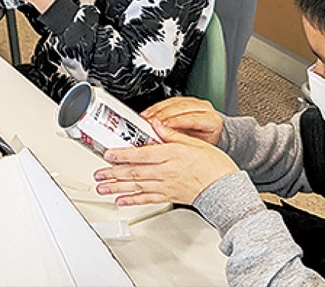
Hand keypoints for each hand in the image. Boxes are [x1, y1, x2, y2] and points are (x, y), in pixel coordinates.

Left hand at [93, 120, 238, 205]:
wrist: (226, 188)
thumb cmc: (213, 165)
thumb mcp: (193, 142)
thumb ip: (171, 134)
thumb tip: (155, 124)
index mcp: (170, 156)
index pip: (141, 154)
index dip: (122, 154)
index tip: (108, 154)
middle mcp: (165, 172)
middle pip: (134, 172)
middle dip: (113, 173)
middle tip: (98, 174)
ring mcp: (165, 186)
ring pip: (136, 186)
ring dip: (117, 188)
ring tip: (102, 188)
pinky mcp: (168, 196)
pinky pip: (147, 199)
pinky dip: (132, 200)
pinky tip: (121, 201)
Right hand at [141, 96, 224, 146]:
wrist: (207, 137)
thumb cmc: (203, 142)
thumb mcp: (195, 145)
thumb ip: (182, 140)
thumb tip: (165, 141)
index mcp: (212, 120)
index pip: (193, 119)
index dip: (177, 122)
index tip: (164, 127)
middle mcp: (205, 108)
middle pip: (182, 108)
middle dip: (164, 115)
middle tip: (152, 122)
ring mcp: (194, 102)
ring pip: (174, 102)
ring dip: (157, 110)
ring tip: (147, 118)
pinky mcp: (183, 99)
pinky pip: (169, 100)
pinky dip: (156, 107)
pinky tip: (149, 113)